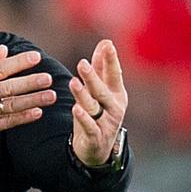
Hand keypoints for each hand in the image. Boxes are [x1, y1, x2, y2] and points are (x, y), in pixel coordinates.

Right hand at [0, 45, 57, 151]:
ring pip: (11, 106)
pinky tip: (38, 112)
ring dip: (32, 101)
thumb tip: (4, 49)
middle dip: (29, 83)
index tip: (36, 57)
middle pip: (8, 88)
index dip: (18, 63)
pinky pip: (8, 122)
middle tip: (48, 78)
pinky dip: (23, 117)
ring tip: (51, 96)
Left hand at [69, 39, 127, 165]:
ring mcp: (107, 124)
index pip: (114, 74)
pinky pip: (89, 127)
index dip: (111, 60)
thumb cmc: (100, 114)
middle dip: (93, 77)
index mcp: (117, 94)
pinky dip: (83, 118)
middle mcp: (114, 107)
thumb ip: (101, 68)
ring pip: (93, 107)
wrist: (98, 149)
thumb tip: (105, 42)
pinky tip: (76, 109)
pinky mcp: (96, 137)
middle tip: (82, 63)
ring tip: (73, 82)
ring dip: (83, 95)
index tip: (107, 44)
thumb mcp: (101, 91)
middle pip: (102, 90)